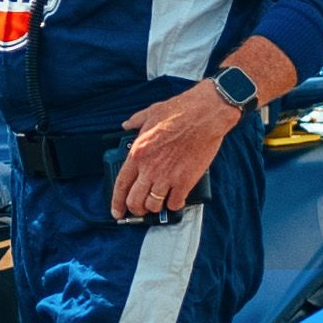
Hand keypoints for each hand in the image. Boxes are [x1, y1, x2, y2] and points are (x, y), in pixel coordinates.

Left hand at [111, 80, 245, 221]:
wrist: (205, 114)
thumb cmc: (180, 111)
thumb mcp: (151, 112)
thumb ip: (136, 121)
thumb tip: (126, 125)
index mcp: (138, 152)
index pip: (121, 185)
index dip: (116, 202)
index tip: (117, 211)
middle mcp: (149, 168)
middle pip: (135, 201)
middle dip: (135, 210)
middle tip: (139, 210)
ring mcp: (167, 177)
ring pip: (153, 205)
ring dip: (154, 207)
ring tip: (158, 203)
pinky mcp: (185, 181)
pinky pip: (175, 203)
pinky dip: (174, 204)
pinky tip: (175, 199)